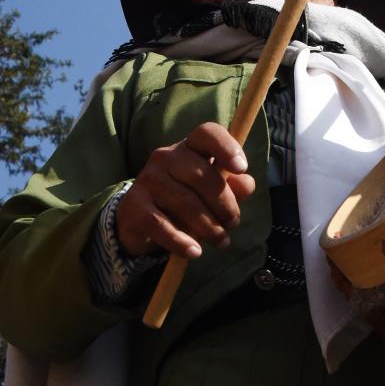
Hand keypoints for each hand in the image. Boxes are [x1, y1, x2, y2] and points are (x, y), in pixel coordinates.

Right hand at [115, 122, 255, 260]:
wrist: (139, 219)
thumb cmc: (184, 198)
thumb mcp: (210, 191)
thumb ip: (232, 185)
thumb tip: (248, 184)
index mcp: (188, 147)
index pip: (206, 133)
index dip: (226, 147)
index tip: (242, 168)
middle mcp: (165, 157)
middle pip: (202, 175)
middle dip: (224, 204)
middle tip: (233, 224)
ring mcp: (147, 179)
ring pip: (185, 203)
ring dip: (209, 227)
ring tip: (221, 241)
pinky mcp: (135, 206)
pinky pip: (162, 225)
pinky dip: (181, 241)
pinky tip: (195, 252)